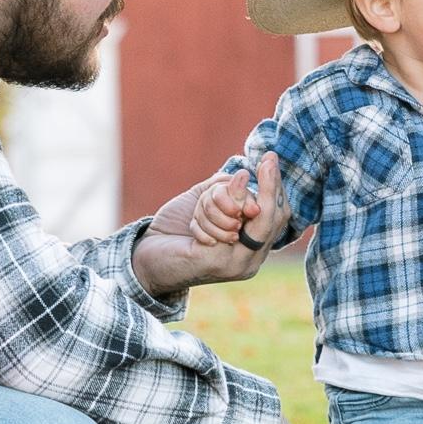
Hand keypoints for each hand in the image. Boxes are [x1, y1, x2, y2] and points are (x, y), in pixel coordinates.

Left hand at [132, 154, 299, 291]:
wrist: (144, 260)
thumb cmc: (174, 232)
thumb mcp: (202, 203)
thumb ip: (224, 190)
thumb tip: (242, 176)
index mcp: (251, 250)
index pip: (278, 217)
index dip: (275, 188)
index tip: (270, 159)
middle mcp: (249, 261)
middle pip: (273, 218)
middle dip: (269, 186)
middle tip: (268, 160)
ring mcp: (237, 265)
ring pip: (250, 217)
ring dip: (220, 203)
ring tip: (197, 212)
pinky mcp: (219, 263)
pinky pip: (224, 223)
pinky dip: (208, 214)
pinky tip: (193, 221)